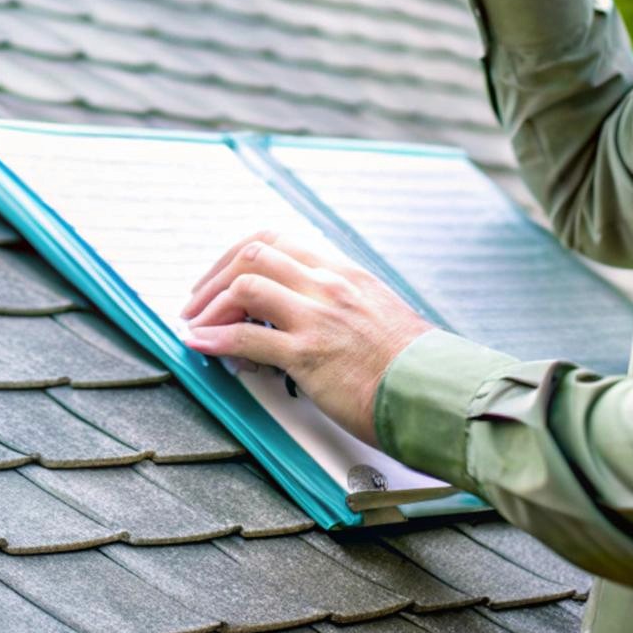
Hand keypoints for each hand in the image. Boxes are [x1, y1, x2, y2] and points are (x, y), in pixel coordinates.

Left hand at [178, 229, 433, 446]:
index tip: (220, 275)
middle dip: (214, 275)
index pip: (277, 240)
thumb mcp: (378, 312)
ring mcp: (318, 317)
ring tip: (194, 325)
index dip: (238, 253)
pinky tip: (200, 345)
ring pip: (245, 285)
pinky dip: (214, 338)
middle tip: (196, 302)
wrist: (437, 392)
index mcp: (343, 272)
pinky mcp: (309, 355)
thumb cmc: (411, 364)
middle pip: (253, 253)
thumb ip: (342, 301)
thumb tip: (308, 307)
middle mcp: (328, 285)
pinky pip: (246, 337)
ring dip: (210, 305)